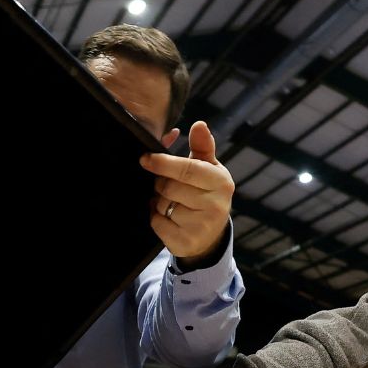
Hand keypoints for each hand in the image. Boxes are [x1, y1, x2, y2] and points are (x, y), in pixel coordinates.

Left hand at [141, 120, 233, 265]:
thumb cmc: (206, 194)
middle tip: (165, 185)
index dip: (163, 163)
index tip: (145, 158)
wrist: (211, 236)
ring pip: (162, 205)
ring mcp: (201, 227)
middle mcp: (215, 205)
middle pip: (170, 187)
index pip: (187, 169)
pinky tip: (167, 217)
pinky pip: (157, 224)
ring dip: (158, 202)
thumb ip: (201, 147)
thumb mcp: (208, 169)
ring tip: (170, 203)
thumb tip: (199, 125)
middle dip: (161, 184)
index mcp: (221, 182)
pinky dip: (156, 219)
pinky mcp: (186, 243)